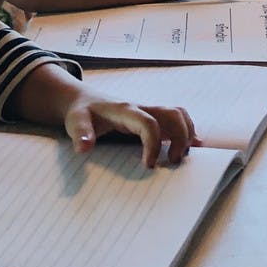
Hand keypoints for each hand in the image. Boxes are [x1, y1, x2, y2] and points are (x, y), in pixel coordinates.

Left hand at [9, 63, 200, 168]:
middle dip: (180, 137)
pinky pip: (176, 118)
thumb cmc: (81, 113)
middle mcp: (142, 108)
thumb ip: (80, 134)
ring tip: (180, 156)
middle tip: (172, 162)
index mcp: (125, 110)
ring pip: (178, 114)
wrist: (83, 100)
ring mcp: (149, 111)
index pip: (148, 122)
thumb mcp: (75, 122)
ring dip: (186, 133)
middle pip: (173, 114)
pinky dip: (187, 131)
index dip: (153, 144)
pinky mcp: (151, 117)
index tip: (149, 166)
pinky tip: (191, 146)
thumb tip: (84, 148)